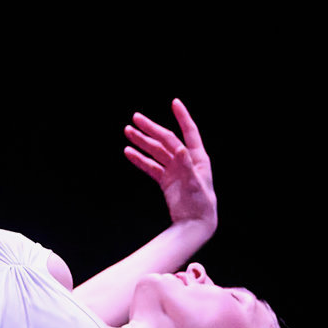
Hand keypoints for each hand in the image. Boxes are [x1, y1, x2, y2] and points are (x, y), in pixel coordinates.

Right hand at [124, 98, 217, 231]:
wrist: (195, 224)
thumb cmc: (200, 204)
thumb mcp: (195, 185)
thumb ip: (187, 166)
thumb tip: (180, 147)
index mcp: (197, 158)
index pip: (188, 132)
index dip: (182, 117)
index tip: (174, 102)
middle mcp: (186, 160)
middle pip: (166, 140)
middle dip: (151, 128)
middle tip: (135, 118)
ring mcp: (174, 170)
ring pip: (156, 151)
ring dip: (142, 142)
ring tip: (127, 132)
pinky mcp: (166, 180)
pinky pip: (151, 166)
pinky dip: (140, 159)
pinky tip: (129, 152)